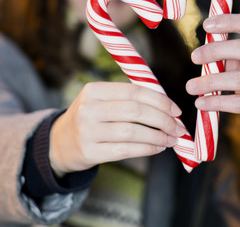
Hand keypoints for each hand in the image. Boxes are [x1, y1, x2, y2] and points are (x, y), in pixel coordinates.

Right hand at [49, 82, 185, 176]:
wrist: (59, 142)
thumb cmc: (91, 117)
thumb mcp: (101, 100)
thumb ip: (129, 98)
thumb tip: (166, 104)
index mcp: (94, 90)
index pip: (134, 91)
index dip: (159, 100)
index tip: (176, 110)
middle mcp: (88, 109)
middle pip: (135, 111)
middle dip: (162, 119)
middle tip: (177, 127)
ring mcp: (87, 131)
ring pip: (132, 132)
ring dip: (157, 136)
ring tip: (171, 139)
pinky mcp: (89, 152)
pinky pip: (125, 150)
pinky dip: (146, 149)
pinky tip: (157, 147)